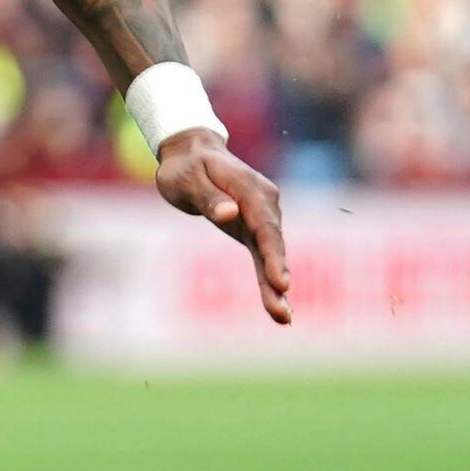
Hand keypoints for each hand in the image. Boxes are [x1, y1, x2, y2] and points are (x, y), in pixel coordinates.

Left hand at [153, 130, 289, 323]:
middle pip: (273, 244)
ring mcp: (262, 216)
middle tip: (282, 311)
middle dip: (278, 277)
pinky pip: (264, 256)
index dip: (273, 255)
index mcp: (249, 188)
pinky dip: (270, 279)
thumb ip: (209, 197)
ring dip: (276, 286)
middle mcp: (264, 203)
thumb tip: (230, 213)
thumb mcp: (188, 179)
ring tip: (283, 318)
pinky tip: (279, 307)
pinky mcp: (254, 229)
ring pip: (271, 254)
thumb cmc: (186, 167)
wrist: (192, 152)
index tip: (281, 282)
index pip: (264, 225)